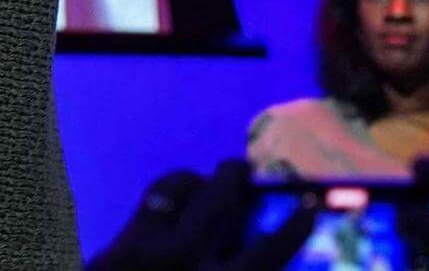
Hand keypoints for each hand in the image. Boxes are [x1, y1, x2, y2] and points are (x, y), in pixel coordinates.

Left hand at [89, 160, 315, 270]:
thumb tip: (255, 244)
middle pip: (221, 199)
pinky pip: (154, 198)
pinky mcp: (120, 243)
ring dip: (201, 181)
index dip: (293, 227)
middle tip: (245, 168)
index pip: (269, 251)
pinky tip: (181, 195)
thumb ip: (236, 268)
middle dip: (236, 176)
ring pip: (183, 189)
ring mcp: (149, 248)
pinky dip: (172, 190)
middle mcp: (186, 261)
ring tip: (212, 182)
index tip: (307, 207)